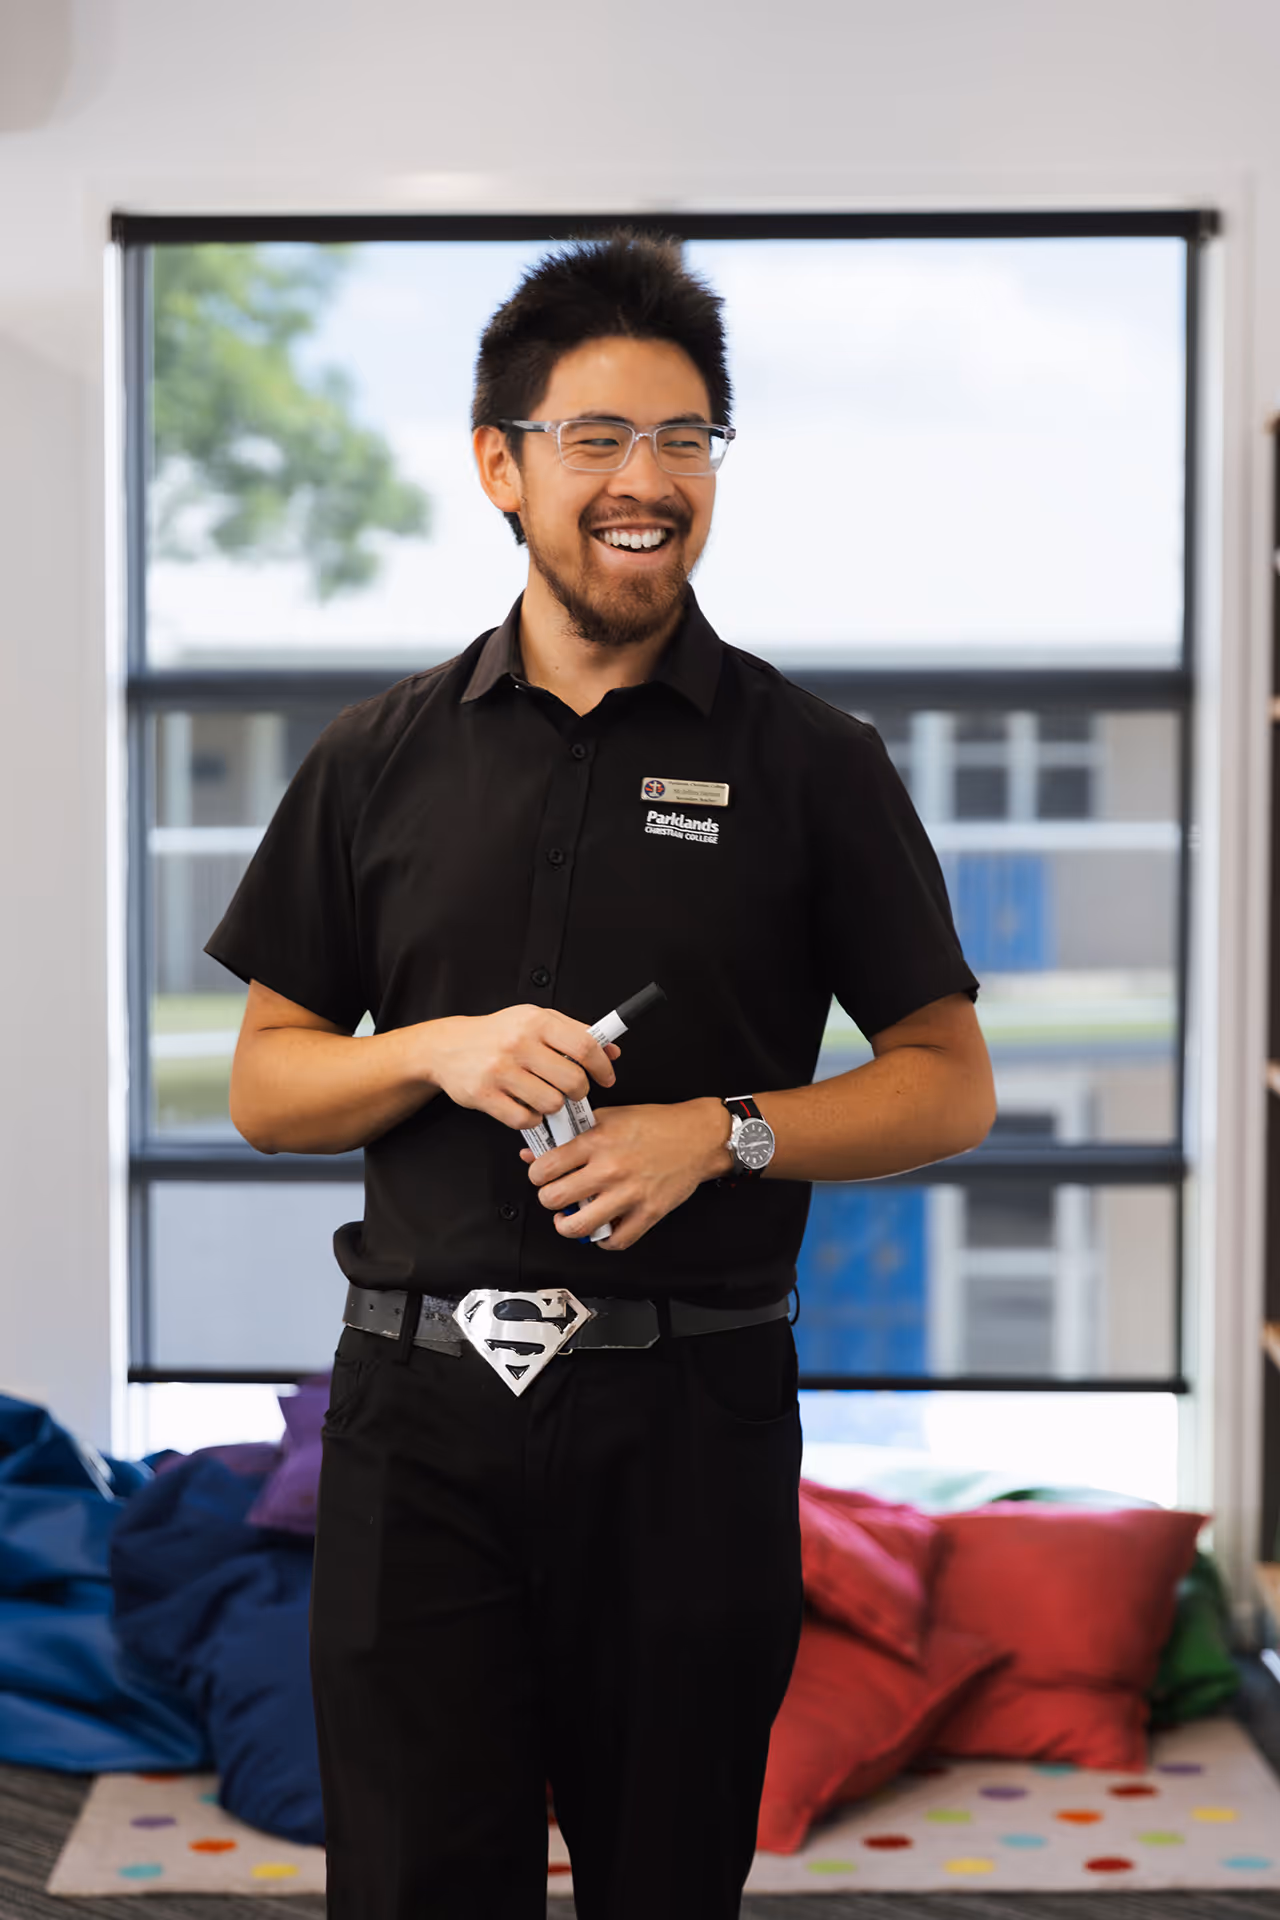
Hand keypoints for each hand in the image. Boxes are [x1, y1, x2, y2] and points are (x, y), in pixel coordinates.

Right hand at [421, 1006, 619, 1129]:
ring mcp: (499, 1071)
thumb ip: (575, 1032)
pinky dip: (531, 1118)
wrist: (447, 1047)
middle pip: (572, 1080)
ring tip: (543, 1096)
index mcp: (535, 1022)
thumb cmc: (498, 1034)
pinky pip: (524, 1119)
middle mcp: (518, 1044)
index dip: (602, 1067)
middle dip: (579, 1091)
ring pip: (551, 1103)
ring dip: (553, 1105)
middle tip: (573, 1090)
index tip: (606, 1078)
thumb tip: (612, 1051)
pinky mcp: (484, 1095)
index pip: (584, 1046)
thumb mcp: (536, 1020)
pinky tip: (525, 1106)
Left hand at [522, 1098, 732, 1249]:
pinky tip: (601, 1229)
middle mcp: (609, 1169)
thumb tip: (535, 1152)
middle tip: (555, 1195)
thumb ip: (571, 1134)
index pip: (545, 1168)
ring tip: (569, 1219)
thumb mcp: (609, 1117)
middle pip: (554, 1198)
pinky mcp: (648, 1213)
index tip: (541, 1176)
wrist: (698, 1136)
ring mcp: (629, 1194)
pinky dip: (604, 1241)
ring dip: (567, 1225)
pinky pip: (616, 1241)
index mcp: (596, 1142)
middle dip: (548, 1199)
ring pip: (578, 1226)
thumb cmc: (657, 1124)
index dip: (536, 1175)